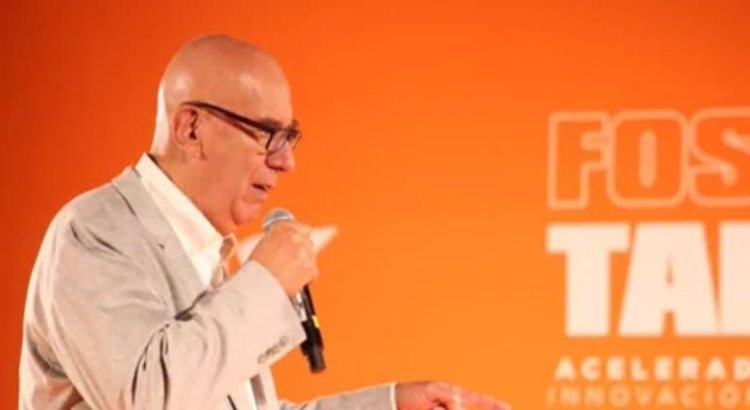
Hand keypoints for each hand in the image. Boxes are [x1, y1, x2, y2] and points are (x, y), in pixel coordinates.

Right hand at [249, 221, 317, 295]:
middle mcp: (295, 237)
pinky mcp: (311, 268)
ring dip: (304, 264)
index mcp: (282, 228)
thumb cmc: (255, 270)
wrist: (258, 287)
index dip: (299, 236)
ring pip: (311, 257)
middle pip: (308, 241)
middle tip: (291, 261)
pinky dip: (307, 278)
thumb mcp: (263, 246)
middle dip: (302, 251)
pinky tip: (294, 282)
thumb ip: (277, 240)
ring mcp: (305, 252)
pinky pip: (313, 272)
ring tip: (290, 274)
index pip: (301, 227)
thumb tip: (284, 243)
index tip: (297, 243)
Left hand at [395, 381, 510, 409]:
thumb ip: (451, 399)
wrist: (390, 404)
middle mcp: (451, 408)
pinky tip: (437, 408)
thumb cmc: (410, 393)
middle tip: (444, 408)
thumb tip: (460, 409)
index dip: (492, 404)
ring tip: (435, 407)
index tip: (507, 407)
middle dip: (481, 408)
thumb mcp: (433, 390)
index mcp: (453, 395)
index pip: (477, 399)